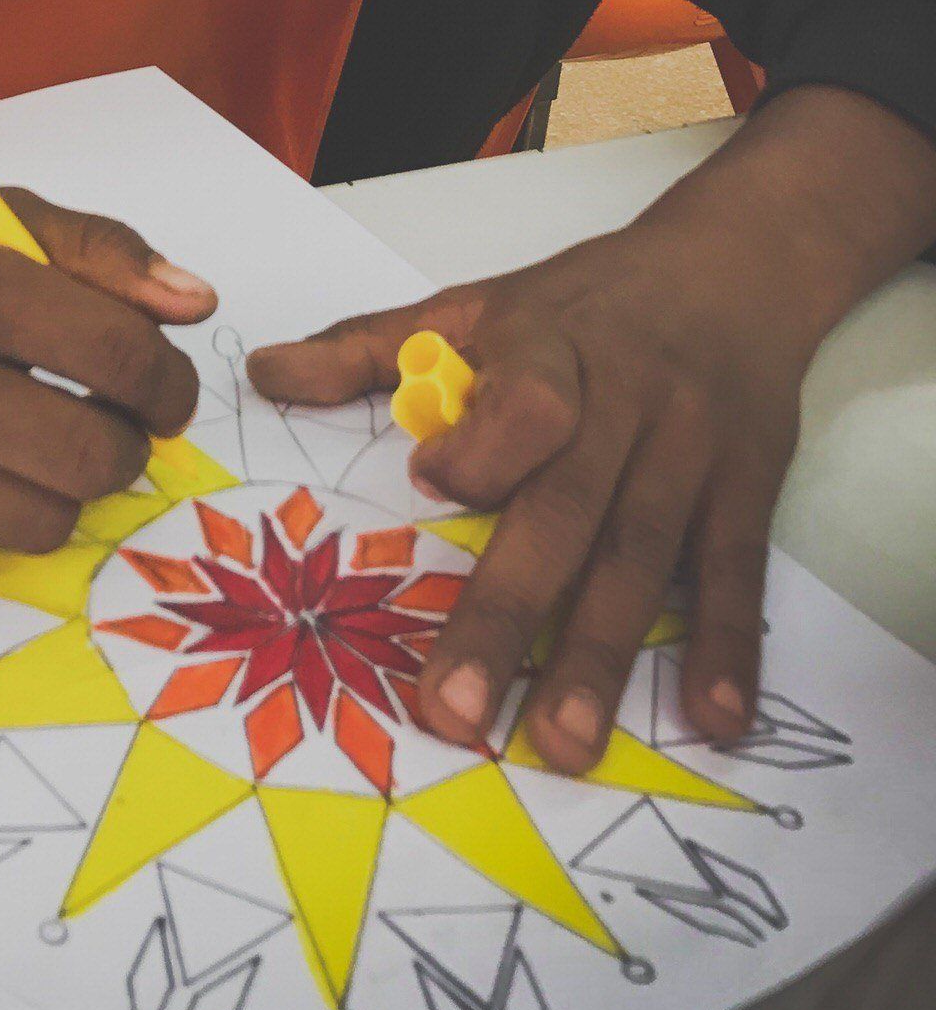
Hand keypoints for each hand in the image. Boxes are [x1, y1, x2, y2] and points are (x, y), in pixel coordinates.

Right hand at [0, 179, 216, 551]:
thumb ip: (99, 251)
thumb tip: (198, 303)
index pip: (123, 360)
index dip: (169, 382)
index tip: (162, 385)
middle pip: (96, 457)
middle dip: (128, 443)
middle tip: (109, 419)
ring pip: (48, 519)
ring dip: (68, 485)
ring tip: (43, 440)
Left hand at [247, 219, 815, 772]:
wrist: (730, 265)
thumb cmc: (577, 304)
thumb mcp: (469, 306)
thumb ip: (363, 348)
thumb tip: (261, 374)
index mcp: (545, 349)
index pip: (525, 403)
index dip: (485, 448)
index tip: (433, 485)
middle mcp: (623, 401)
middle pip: (566, 510)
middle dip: (510, 613)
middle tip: (454, 712)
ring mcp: (690, 449)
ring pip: (642, 557)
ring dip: (602, 656)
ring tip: (562, 745)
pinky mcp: (749, 487)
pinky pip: (736, 569)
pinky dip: (731, 645)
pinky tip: (715, 717)